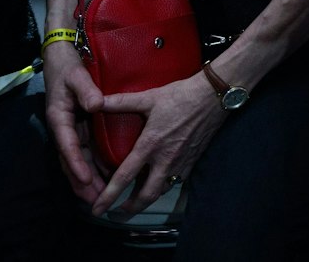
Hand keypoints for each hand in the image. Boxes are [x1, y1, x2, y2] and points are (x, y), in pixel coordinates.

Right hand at [43, 47, 107, 205]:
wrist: (61, 59)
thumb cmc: (67, 68)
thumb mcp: (77, 76)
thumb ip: (86, 89)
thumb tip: (96, 105)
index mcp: (59, 118)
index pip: (68, 146)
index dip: (77, 164)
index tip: (86, 180)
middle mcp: (63, 128)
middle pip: (71, 160)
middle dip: (81, 182)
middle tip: (95, 200)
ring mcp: (70, 130)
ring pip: (78, 160)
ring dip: (86, 179)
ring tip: (99, 197)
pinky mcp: (78, 129)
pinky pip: (85, 152)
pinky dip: (91, 166)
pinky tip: (104, 178)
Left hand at [90, 74, 225, 215]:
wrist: (214, 96)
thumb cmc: (180, 96)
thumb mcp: (149, 97)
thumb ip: (120, 102)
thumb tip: (94, 102)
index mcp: (150, 145)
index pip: (125, 177)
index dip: (109, 196)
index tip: (97, 209)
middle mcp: (165, 159)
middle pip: (146, 195)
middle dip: (129, 208)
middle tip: (116, 213)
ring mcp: (181, 162)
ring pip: (162, 191)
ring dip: (146, 200)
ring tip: (135, 202)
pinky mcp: (193, 160)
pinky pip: (175, 181)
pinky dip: (163, 187)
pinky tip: (158, 183)